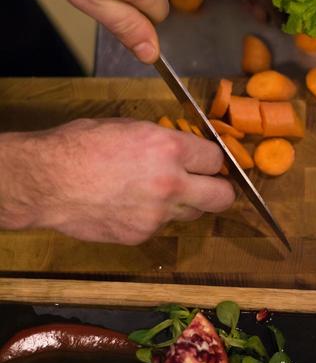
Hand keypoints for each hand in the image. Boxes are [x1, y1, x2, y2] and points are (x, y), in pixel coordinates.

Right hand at [0, 120, 234, 243]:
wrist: (46, 182)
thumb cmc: (79, 146)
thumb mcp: (128, 128)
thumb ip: (161, 141)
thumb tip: (180, 149)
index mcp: (169, 149)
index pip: (216, 159)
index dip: (211, 160)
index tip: (207, 162)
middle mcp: (171, 184)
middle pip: (222, 197)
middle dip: (220, 190)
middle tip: (208, 185)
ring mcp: (157, 215)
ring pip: (192, 214)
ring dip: (184, 204)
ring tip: (157, 193)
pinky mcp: (141, 235)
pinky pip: (160, 226)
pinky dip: (152, 218)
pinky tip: (129, 205)